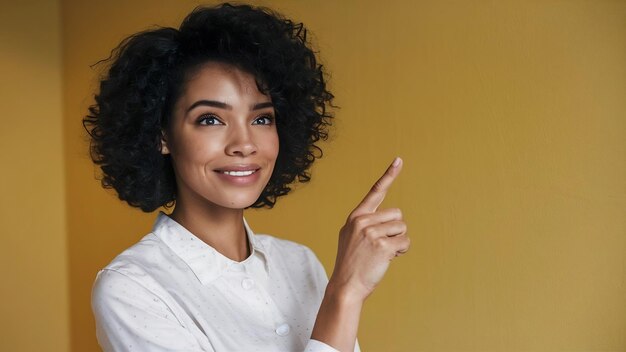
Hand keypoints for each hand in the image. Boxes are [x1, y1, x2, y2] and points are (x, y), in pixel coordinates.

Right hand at [328, 157, 409, 301]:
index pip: (375, 192)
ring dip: (398, 242)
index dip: (389, 175)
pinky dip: (400, 252)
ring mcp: (371, 232)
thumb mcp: (351, 238)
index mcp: (355, 217)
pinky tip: (387, 259)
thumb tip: (392, 219)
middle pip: (397, 215)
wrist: (346, 286)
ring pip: (402, 228)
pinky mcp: (382, 245)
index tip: (399, 160)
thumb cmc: (352, 263)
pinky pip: (405, 243)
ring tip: (381, 253)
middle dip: (395, 230)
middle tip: (380, 246)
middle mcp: (362, 221)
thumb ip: (366, 224)